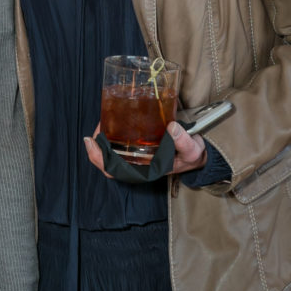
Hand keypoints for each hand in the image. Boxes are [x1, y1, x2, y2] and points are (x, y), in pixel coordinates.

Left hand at [84, 120, 206, 175]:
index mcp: (144, 170)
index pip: (114, 170)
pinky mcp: (141, 145)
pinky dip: (114, 132)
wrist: (198, 153)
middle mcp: (137, 164)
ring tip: (104, 119)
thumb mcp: (192, 151)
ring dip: (105, 137)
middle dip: (97, 146)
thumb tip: (172, 128)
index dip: (99, 158)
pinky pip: (121, 142)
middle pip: (108, 161)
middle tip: (98, 125)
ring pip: (113, 151)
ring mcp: (138, 156)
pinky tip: (114, 119)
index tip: (91, 141)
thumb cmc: (192, 155)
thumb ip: (184, 142)